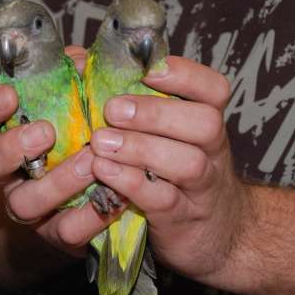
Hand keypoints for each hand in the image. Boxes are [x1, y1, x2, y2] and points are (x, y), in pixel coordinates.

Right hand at [0, 45, 118, 257]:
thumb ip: (68, 80)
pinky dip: (92, 216)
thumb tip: (79, 59)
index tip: (10, 96)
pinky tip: (116, 197)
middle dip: (10, 149)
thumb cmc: (70, 134)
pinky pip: (66, 232)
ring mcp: (28, 206)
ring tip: (90, 163)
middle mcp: (5, 175)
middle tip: (45, 132)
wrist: (76, 198)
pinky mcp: (56, 233)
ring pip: (24, 203)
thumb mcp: (65, 104)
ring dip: (58, 183)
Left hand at [89, 56, 247, 283]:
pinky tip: (104, 171)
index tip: (149, 70)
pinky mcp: (183, 220)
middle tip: (112, 109)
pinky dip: (132, 184)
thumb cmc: (174, 171)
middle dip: (156, 112)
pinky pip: (164, 201)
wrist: (215, 233)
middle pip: (205, 123)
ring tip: (101, 142)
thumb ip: (133, 99)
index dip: (185, 75)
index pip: (214, 89)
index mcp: (207, 121)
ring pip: (187, 163)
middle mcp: (212, 151)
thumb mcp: (168, 135)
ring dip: (141, 148)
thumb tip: (79, 61)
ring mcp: (201, 188)